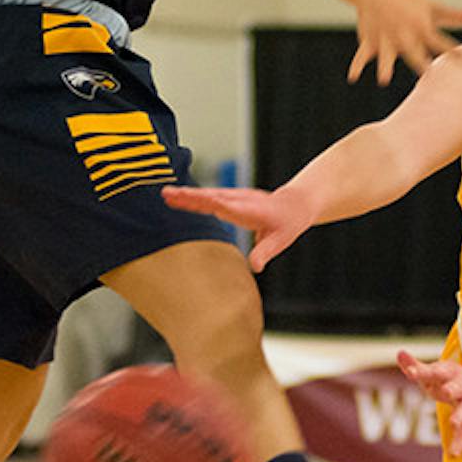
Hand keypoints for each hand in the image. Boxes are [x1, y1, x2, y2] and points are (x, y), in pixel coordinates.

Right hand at [161, 186, 311, 270]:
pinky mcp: (231, 199)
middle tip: (167, 194)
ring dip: (187, 195)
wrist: (295, 205)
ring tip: (166, 195)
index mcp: (249, 210)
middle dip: (189, 196)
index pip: (224, 205)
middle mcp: (239, 200)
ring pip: (207, 195)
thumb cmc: (288, 223)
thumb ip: (265, 252)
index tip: (190, 198)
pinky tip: (178, 198)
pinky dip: (193, 197)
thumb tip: (255, 268)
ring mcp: (234, 198)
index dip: (206, 201)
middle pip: (210, 197)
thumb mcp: (281, 240)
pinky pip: (209, 198)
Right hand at [348, 0, 461, 85]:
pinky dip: (356, 65)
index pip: (440, 41)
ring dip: (384, 67)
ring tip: (384, 80)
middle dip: (419, 62)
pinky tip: (352, 78)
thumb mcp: (432, 7)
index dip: (452, 51)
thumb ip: (454, 14)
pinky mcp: (370, 42)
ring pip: (385, 55)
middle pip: (413, 52)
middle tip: (426, 75)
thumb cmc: (409, 2)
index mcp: (421, 28)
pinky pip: (361, 55)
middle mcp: (404, 35)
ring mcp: (385, 39)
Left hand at [396, 350, 461, 454]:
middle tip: (446, 392)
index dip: (423, 372)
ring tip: (454, 423)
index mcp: (450, 373)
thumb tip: (399, 352)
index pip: (436, 371)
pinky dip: (460, 442)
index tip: (411, 372)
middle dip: (452, 389)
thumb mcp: (436, 373)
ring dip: (460, 415)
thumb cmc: (452, 380)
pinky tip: (453, 454)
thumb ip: (417, 366)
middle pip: (457, 387)